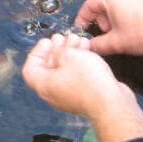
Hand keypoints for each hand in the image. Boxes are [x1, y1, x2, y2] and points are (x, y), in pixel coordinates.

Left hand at [22, 33, 142, 141]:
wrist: (111, 103)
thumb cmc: (89, 82)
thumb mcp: (69, 55)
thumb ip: (59, 50)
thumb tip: (58, 51)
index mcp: (43, 84)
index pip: (31, 67)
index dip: (37, 51)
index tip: (48, 41)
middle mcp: (52, 92)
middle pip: (49, 67)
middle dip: (56, 49)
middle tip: (63, 38)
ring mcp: (67, 96)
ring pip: (64, 70)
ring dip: (70, 53)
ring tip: (78, 40)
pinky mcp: (82, 96)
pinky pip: (76, 76)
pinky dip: (79, 62)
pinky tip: (87, 50)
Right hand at [75, 0, 142, 54]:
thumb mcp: (116, 43)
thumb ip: (97, 45)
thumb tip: (88, 46)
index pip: (88, 5)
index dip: (82, 19)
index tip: (81, 30)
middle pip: (100, 1)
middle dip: (99, 18)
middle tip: (106, 33)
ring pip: (114, 0)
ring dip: (111, 15)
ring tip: (119, 31)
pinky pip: (126, 0)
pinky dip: (122, 11)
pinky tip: (130, 25)